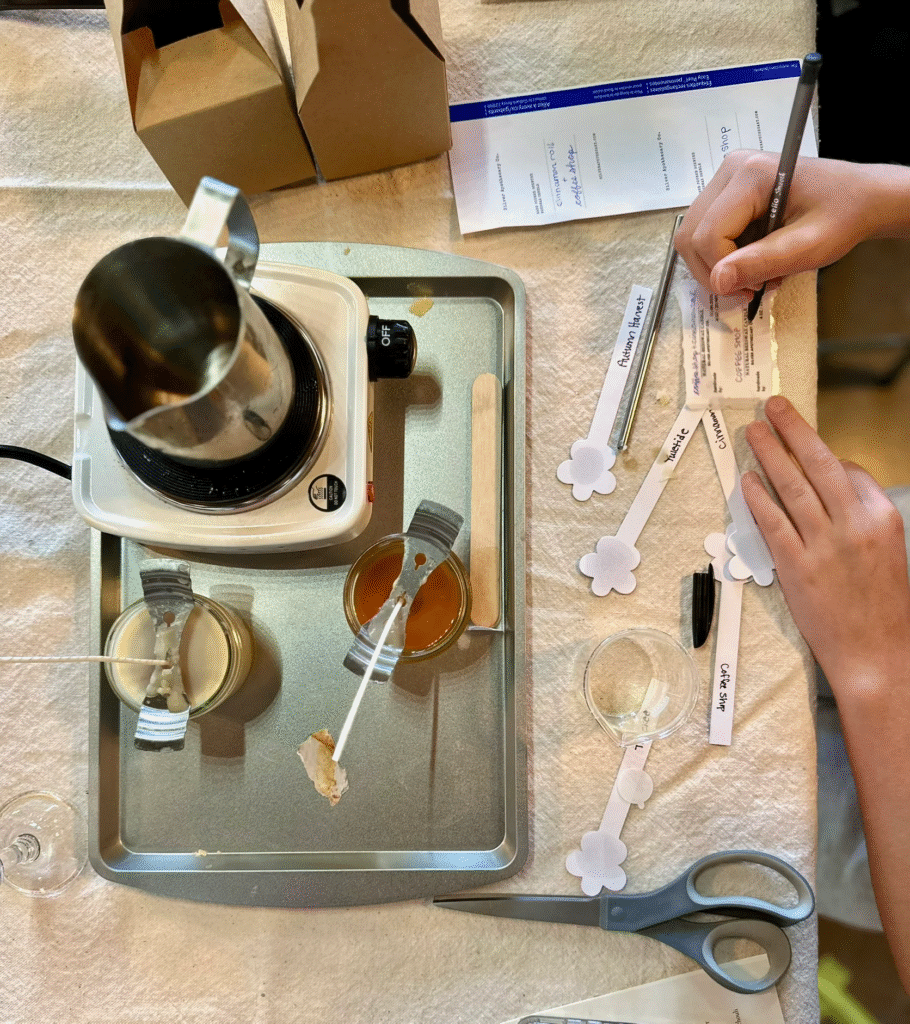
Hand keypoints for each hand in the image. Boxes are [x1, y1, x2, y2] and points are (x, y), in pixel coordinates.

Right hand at [674, 151, 909, 297]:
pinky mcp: (727, 190)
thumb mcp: (808, 246)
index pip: (707, 235)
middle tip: (751, 287)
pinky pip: (706, 231)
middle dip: (715, 270)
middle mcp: (730, 169)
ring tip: (756, 273)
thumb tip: (718, 281)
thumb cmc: (843, 217)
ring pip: (693, 236)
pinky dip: (723, 255)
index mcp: (749, 175)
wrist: (861, 197)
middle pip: (691, 235)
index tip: (755, 288)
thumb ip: (762, 262)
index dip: (724, 271)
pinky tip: (753, 259)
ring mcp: (726, 178)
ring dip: (718, 265)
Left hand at [742, 396, 909, 693]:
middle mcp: (855, 525)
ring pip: (791, 487)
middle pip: (819, 464)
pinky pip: (772, 523)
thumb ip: (860, 519)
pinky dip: (758, 499)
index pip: (848, 472)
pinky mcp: (797, 567)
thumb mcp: (888, 553)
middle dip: (793, 430)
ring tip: (753, 432)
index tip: (803, 446)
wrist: (877, 656)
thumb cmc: (883, 609)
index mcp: (882, 518)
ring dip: (768, 455)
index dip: (821, 457)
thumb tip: (828, 493)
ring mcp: (824, 545)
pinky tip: (747, 480)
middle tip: (772, 406)